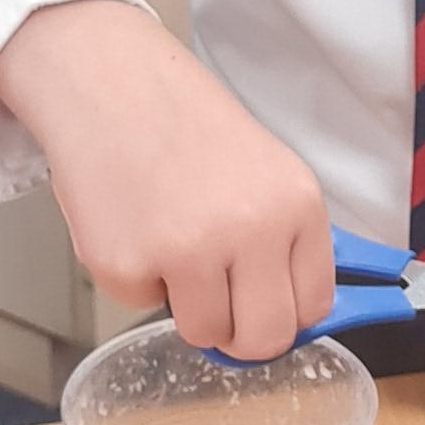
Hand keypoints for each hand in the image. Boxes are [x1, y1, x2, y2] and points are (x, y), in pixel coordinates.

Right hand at [0, 0, 331, 358]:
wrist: (111, 85)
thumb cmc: (184, 125)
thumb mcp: (265, 170)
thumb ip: (285, 238)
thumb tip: (292, 309)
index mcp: (296, 205)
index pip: (314, 305)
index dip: (285, 316)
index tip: (265, 308)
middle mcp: (251, 231)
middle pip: (265, 339)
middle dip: (242, 337)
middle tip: (219, 307)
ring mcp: (189, 252)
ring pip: (204, 333)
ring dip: (187, 305)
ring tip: (170, 245)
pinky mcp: (128, 266)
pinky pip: (142, 306)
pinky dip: (136, 277)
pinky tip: (133, 225)